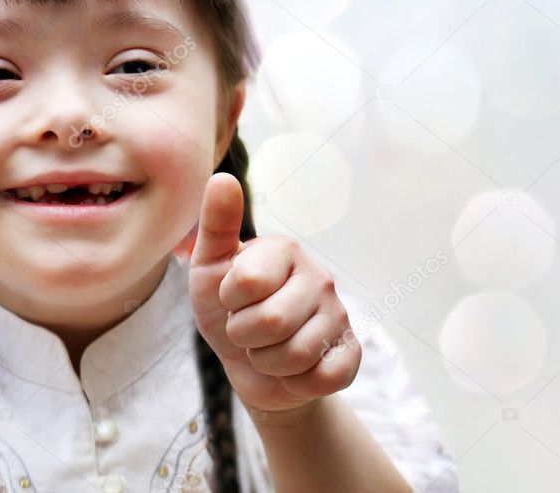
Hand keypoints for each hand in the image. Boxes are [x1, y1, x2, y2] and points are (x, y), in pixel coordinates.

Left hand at [187, 173, 360, 422]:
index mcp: (284, 250)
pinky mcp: (350, 354)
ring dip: (266, 362)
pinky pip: (323, 377)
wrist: (245, 363)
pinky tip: (293, 369)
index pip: (247, 283)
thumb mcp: (209, 265)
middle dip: (244, 336)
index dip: (229, 300)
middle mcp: (318, 277)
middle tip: (247, 328)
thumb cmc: (225, 307)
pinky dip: (296, 382)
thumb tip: (223, 176)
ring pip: (295, 355)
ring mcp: (338, 316)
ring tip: (266, 348)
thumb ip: (216, 223)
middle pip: (271, 323)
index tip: (231, 297)